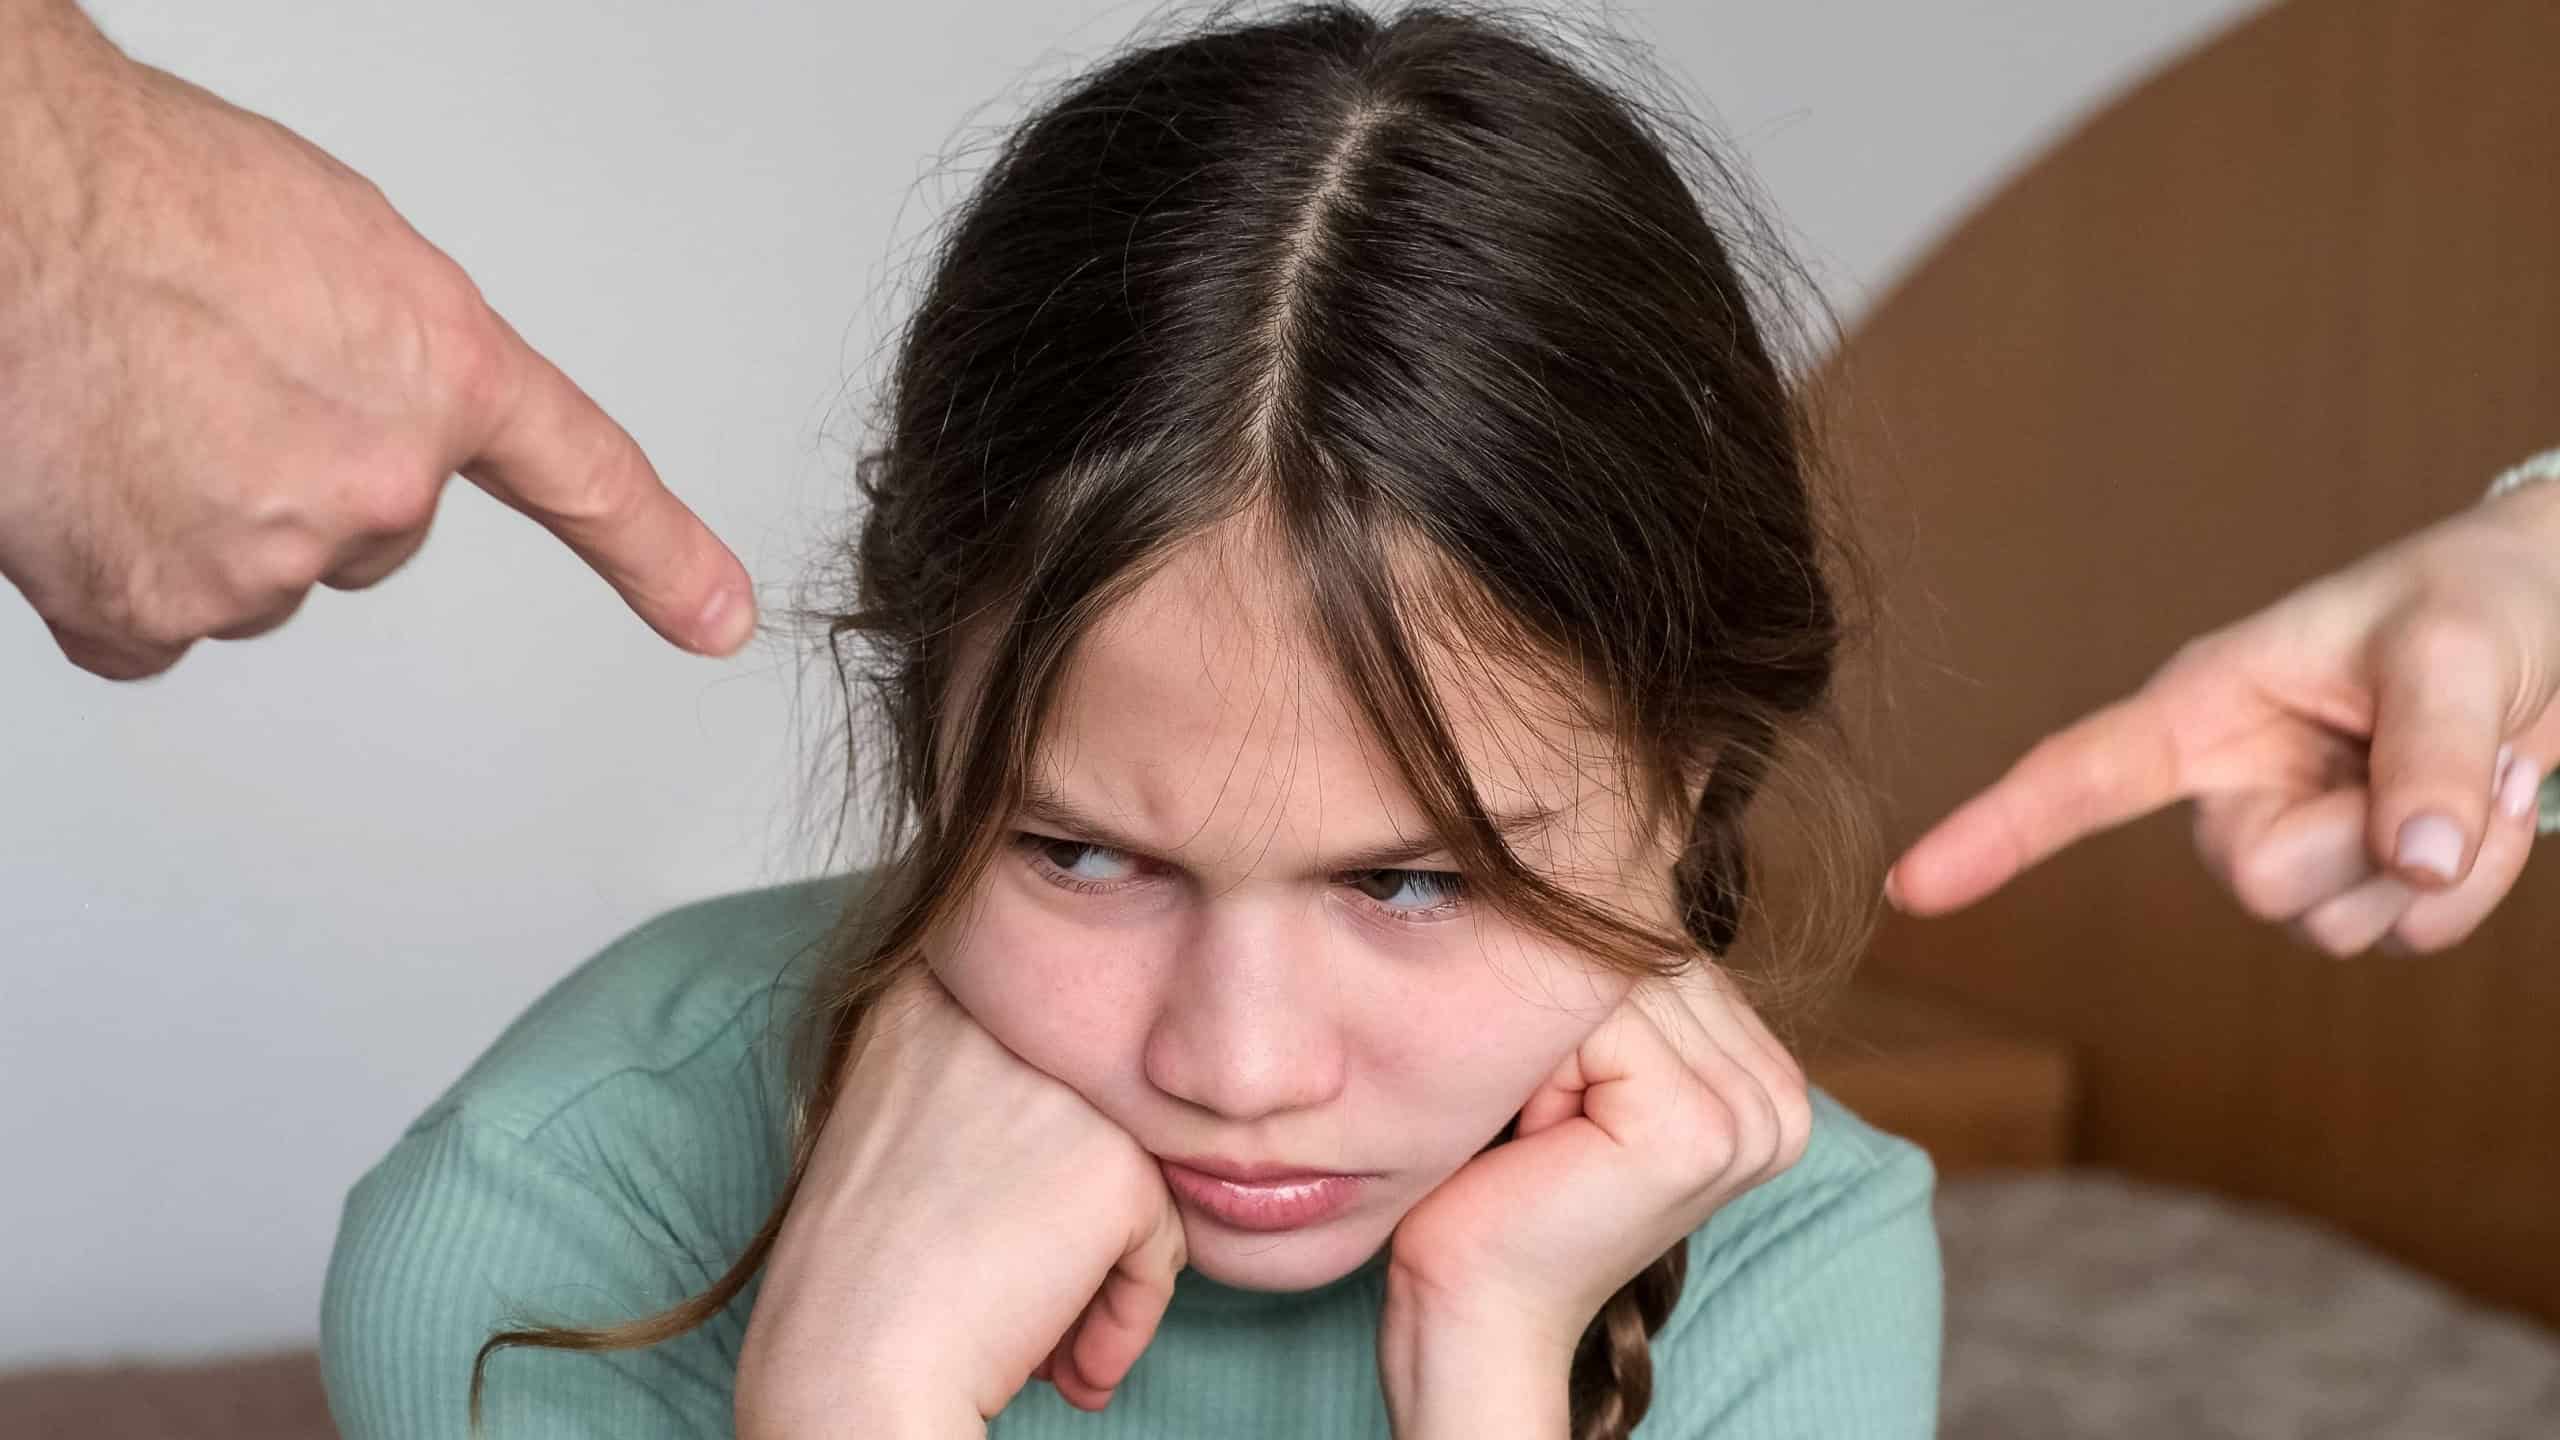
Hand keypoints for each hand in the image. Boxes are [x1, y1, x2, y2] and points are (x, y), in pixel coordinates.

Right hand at [0, 4, 753, 678]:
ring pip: (252, 571)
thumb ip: (391, 361)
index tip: (719, 618)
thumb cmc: (153, 193)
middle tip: (202, 376)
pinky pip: (154, 622)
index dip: (661, 559)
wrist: (13, 207)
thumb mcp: (339, 249)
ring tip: (130, 403)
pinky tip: (89, 473)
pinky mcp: (151, 609)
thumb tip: (370, 415)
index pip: (587, 479)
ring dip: (194, 509)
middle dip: (292, 472)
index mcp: (445, 378)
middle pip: (363, 530)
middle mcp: (379, 486)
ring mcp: (266, 560)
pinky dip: (117, 565)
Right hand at [733, 963, 1188, 1437]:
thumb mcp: (891, 1132)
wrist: (844, 1370)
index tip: (977, 1227)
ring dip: (1096, 1270)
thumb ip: (983, 1094)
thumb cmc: (850, 1280)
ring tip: (1039, 1340)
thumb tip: (1085, 1124)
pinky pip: (1162, 1245)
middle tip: (1011, 1291)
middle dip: (1062, 1215)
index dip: (1019, 1161)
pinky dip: (1126, 1318)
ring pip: (1129, 1176)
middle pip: (1084, 1115)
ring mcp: (1066, 1089)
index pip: (1033, 1064)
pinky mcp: (1119, 1166)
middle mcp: (1003, 1019)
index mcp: (928, 995)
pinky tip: (1065, 1367)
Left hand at [1383, 962, 1810, 1361]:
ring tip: (1541, 1128)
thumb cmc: (1499, 1177)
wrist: (1472, 1302)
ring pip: (1618, 983)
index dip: (1580, 998)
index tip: (1557, 1089)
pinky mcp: (1701, 1131)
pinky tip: (1540, 1140)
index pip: (1664, 949)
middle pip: (1646, 959)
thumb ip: (1620, 984)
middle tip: (1540, 1119)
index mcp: (1769, 1078)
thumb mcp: (1579, 1059)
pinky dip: (1540, 1069)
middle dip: (1566, 1020)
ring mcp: (1754, 1116)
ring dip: (1549, 1045)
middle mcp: (1781, 1097)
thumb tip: (1610, 859)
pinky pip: (1599, 1020)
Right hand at [1886, 480, 2559, 954]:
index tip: (1910, 886)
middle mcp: (2234, 780)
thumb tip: (2409, 861)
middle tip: (2443, 760)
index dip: (1994, 830)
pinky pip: (2405, 935)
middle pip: (2254, 881)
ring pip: (2331, 924)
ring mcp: (2299, 835)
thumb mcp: (2455, 650)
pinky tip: (2489, 807)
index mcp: (2206, 705)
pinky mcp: (2363, 876)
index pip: (2079, 775)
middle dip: (2360, 841)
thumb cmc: (2485, 596)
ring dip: (2431, 868)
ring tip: (2473, 766)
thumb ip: (2425, 754)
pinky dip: (2471, 888)